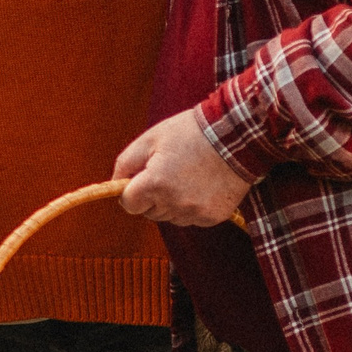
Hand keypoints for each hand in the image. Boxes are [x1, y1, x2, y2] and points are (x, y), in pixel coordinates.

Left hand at [114, 109, 250, 226]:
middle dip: (152, 196)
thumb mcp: (150, 139)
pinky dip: (192, 206)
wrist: (236, 134)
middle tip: (167, 171)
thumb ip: (125, 163)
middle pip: (149, 212)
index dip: (131, 191)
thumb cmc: (189, 133)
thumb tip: (115, 184)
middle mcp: (175, 203)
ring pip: (170, 217)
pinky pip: (192, 218)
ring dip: (171, 203)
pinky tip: (201, 185)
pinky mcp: (214, 217)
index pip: (129, 204)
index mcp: (155, 184)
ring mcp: (196, 212)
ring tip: (187, 176)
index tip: (140, 180)